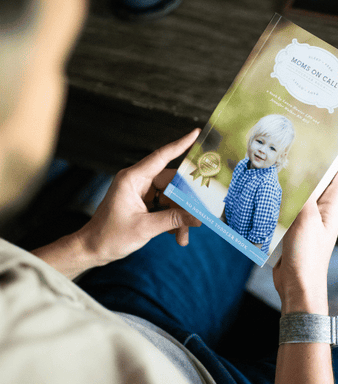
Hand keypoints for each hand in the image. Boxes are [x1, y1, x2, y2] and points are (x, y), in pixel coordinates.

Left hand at [76, 129, 201, 266]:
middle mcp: (138, 181)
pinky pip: (166, 206)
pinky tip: (177, 235)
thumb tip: (197, 217)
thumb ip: (173, 220)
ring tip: (184, 235)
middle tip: (200, 213)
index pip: (161, 156)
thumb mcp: (145, 228)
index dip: (181, 144)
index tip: (197, 133)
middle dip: (186, 201)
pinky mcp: (144, 203)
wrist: (92, 249)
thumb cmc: (110, 236)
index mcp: (133, 178)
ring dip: (180, 216)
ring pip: (172, 197)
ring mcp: (141, 192)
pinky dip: (173, 220)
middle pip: (172, 182)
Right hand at [273, 155, 337, 314]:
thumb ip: (304, 194)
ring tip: (275, 157)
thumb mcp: (306, 221)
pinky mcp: (295, 222)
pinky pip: (289, 200)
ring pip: (302, 185)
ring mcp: (309, 213)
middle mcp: (324, 204)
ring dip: (291, 175)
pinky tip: (266, 184)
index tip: (322, 131)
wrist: (297, 286)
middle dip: (309, 157)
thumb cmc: (307, 257)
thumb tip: (301, 166)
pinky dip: (281, 191)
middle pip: (321, 172)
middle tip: (290, 140)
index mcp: (334, 202)